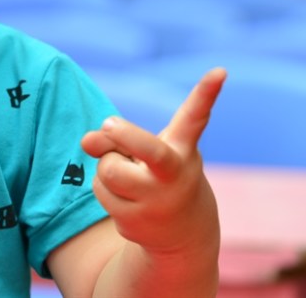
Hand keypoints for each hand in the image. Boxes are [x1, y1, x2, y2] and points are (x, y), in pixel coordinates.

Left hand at [81, 67, 225, 255]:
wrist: (182, 234)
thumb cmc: (160, 177)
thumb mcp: (145, 151)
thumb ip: (115, 136)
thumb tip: (86, 141)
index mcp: (182, 150)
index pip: (194, 119)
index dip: (206, 94)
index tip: (219, 71)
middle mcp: (174, 175)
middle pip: (145, 148)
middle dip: (122, 135)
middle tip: (108, 124)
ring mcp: (156, 201)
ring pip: (108, 169)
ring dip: (106, 168)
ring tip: (129, 179)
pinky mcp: (135, 222)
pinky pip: (100, 190)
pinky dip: (104, 190)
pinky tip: (127, 200)